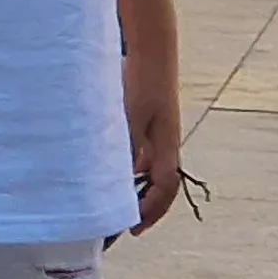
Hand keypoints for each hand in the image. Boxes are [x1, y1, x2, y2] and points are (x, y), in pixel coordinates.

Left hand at [124, 55, 184, 235]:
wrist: (152, 49)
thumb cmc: (142, 81)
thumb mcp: (131, 114)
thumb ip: (128, 144)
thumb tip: (123, 177)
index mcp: (167, 144)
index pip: (166, 187)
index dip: (152, 211)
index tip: (134, 229)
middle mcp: (167, 142)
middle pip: (160, 183)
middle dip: (145, 205)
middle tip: (124, 222)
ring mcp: (160, 131)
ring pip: (150, 168)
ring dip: (135, 186)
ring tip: (112, 200)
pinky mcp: (150, 120)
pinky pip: (142, 152)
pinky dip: (129, 165)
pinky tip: (109, 166)